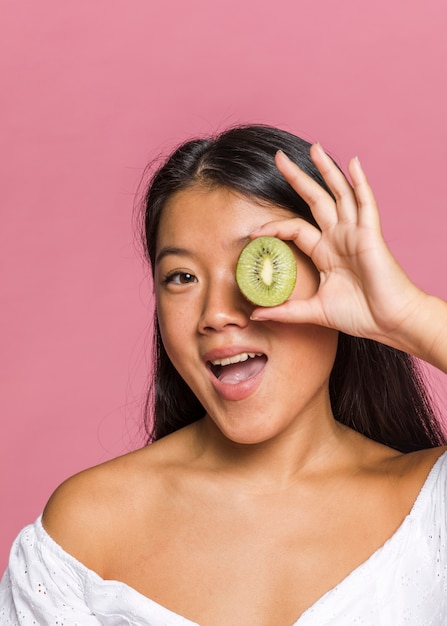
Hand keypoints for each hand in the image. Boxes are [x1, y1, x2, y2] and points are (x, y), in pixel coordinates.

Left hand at [250, 144, 428, 351]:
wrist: (389, 322)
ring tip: (314, 148)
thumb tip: (257, 314)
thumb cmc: (359, 314)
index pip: (295, 228)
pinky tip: (353, 163)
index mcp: (325, 252)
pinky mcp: (371, 235)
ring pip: (339, 194)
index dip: (274, 227)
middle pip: (315, 199)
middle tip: (278, 157)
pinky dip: (360, 182)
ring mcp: (356, 233)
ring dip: (327, 170)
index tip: (254, 233)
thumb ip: (286, 311)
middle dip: (297, 178)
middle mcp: (339, 237)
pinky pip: (366, 203)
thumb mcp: (314, 311)